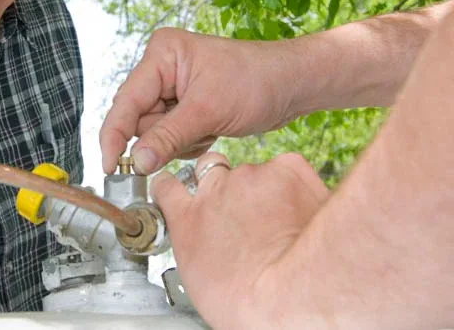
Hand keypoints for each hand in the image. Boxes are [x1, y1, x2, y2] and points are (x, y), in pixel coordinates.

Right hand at [100, 28, 296, 173]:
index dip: (116, 136)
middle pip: (138, 118)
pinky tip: (211, 129)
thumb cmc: (258, 81)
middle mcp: (162, 67)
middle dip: (163, 136)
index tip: (110, 166)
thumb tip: (136, 162)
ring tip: (210, 127)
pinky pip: (170, 135)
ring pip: (153, 131)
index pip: (126, 101)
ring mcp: (172, 87)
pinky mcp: (184, 104)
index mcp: (162, 54)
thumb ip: (168, 137)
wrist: (294, 84)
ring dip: (179, 140)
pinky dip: (188, 141)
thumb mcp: (209, 111)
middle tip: (194, 134)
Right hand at [151, 152, 328, 328]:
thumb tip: (211, 245)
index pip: (167, 185)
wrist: (292, 293)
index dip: (177, 187)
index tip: (183, 191)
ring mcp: (249, 175)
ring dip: (265, 192)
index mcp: (188, 219)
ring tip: (282, 224)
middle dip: (223, 183)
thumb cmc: (249, 299)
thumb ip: (198, 244)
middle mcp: (214, 189)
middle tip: (243, 210)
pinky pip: (288, 171)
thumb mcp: (201, 277)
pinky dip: (294, 187)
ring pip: (255, 174)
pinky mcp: (285, 169)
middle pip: (211, 169)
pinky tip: (300, 213)